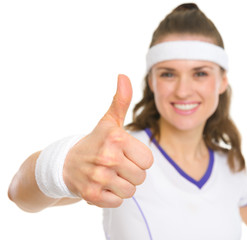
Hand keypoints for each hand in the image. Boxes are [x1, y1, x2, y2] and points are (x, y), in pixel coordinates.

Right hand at [63, 74, 152, 207]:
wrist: (65, 163)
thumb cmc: (95, 141)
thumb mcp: (108, 121)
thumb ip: (120, 100)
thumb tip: (124, 76)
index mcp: (116, 139)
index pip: (148, 161)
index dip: (139, 159)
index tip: (125, 154)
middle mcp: (107, 157)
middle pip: (141, 177)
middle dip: (131, 173)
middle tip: (115, 166)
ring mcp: (98, 177)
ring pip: (130, 191)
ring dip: (122, 185)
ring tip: (109, 175)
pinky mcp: (91, 195)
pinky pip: (117, 202)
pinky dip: (111, 196)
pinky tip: (101, 185)